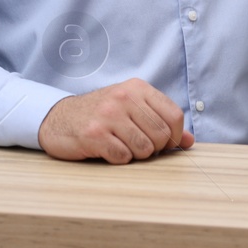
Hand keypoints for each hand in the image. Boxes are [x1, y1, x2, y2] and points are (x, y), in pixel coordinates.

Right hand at [37, 77, 194, 162]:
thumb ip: (160, 121)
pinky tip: (108, 151)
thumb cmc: (101, 115)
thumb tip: (189, 142)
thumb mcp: (131, 109)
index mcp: (137, 88)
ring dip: (136, 155)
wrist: (58, 118)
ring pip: (144, 148)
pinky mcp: (93, 134)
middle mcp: (123, 98)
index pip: (174, 115)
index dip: (175, 135)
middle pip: (161, 134)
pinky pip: (122, 157)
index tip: (164, 143)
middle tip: (139, 147)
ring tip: (123, 147)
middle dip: (154, 148)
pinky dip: (119, 160)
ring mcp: (107, 115)